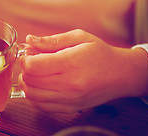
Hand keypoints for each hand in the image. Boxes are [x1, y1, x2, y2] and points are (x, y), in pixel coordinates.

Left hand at [19, 29, 147, 112]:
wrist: (122, 75)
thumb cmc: (100, 53)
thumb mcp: (79, 38)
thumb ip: (52, 40)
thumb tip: (30, 39)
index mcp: (71, 63)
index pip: (33, 66)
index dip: (25, 59)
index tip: (29, 54)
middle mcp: (69, 84)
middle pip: (30, 81)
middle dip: (25, 70)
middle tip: (32, 62)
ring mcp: (69, 99)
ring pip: (32, 96)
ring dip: (27, 83)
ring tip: (35, 73)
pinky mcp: (69, 109)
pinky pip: (41, 106)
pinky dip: (34, 96)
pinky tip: (41, 85)